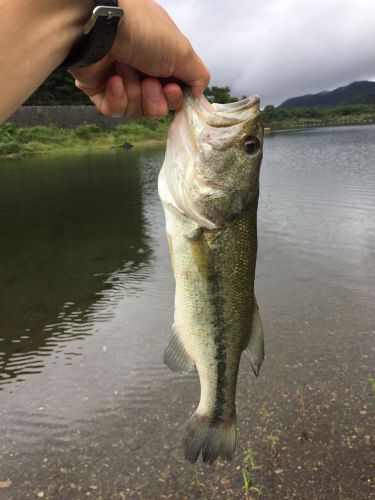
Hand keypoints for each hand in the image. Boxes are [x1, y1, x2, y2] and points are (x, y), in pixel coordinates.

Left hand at [70, 0, 209, 118]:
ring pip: (136, 111)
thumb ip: (198, 75)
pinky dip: (117, 98)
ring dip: (134, 92)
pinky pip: (114, 110)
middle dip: (154, 98)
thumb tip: (199, 94)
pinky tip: (114, 80)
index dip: (174, 99)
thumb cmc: (144, 31)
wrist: (101, 28)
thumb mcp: (182, 51)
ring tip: (126, 69)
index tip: (171, 88)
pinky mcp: (99, 91)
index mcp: (163, 61)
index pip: (174, 95)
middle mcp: (143, 72)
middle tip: (149, 81)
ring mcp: (120, 82)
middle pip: (156, 108)